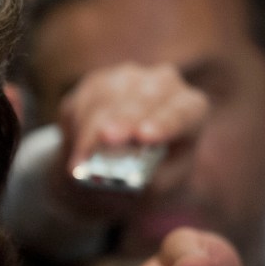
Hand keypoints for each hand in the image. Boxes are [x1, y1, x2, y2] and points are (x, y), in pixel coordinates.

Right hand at [54, 63, 208, 208]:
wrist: (114, 172)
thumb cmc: (145, 177)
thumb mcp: (156, 186)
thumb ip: (147, 178)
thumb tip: (122, 172)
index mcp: (190, 109)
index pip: (183, 112)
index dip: (164, 122)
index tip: (145, 136)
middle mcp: (163, 85)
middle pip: (143, 99)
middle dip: (123, 119)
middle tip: (107, 138)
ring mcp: (128, 78)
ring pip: (106, 99)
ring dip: (90, 129)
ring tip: (79, 162)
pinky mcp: (96, 83)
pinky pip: (81, 102)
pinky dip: (75, 128)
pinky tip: (76, 153)